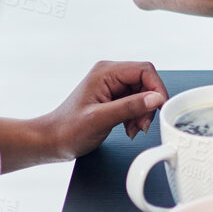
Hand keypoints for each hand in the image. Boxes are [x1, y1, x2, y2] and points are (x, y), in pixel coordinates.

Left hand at [43, 60, 166, 158]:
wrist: (52, 141)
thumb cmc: (68, 130)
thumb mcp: (101, 119)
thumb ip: (130, 107)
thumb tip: (156, 98)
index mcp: (106, 72)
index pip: (144, 70)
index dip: (156, 88)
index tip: (159, 108)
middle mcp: (110, 75)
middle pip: (145, 82)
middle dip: (149, 105)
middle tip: (143, 125)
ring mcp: (111, 86)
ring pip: (143, 94)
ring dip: (143, 113)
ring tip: (133, 130)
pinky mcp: (112, 98)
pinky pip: (135, 102)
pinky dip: (137, 116)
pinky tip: (129, 128)